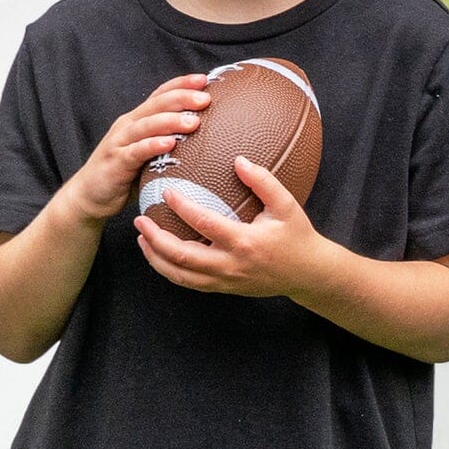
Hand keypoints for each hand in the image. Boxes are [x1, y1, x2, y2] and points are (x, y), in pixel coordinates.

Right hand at [67, 76, 210, 219]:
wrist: (90, 196)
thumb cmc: (124, 175)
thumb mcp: (148, 154)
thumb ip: (166, 142)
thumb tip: (204, 140)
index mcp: (137, 120)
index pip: (160, 96)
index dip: (180, 85)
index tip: (205, 79)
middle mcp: (128, 126)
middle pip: (156, 105)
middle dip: (182, 98)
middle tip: (206, 98)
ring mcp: (120, 142)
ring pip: (147, 125)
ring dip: (171, 121)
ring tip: (194, 121)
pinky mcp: (116, 162)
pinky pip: (136, 151)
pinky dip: (152, 146)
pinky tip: (170, 143)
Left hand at [132, 157, 330, 301]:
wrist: (308, 274)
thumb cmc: (298, 237)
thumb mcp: (287, 206)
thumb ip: (264, 182)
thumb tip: (238, 160)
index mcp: (245, 242)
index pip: (204, 223)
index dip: (182, 207)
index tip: (166, 190)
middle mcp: (231, 265)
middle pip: (182, 257)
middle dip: (156, 239)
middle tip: (140, 219)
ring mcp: (226, 280)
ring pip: (181, 275)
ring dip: (156, 258)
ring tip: (142, 238)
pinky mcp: (224, 288)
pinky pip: (190, 283)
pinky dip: (170, 270)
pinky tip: (159, 255)